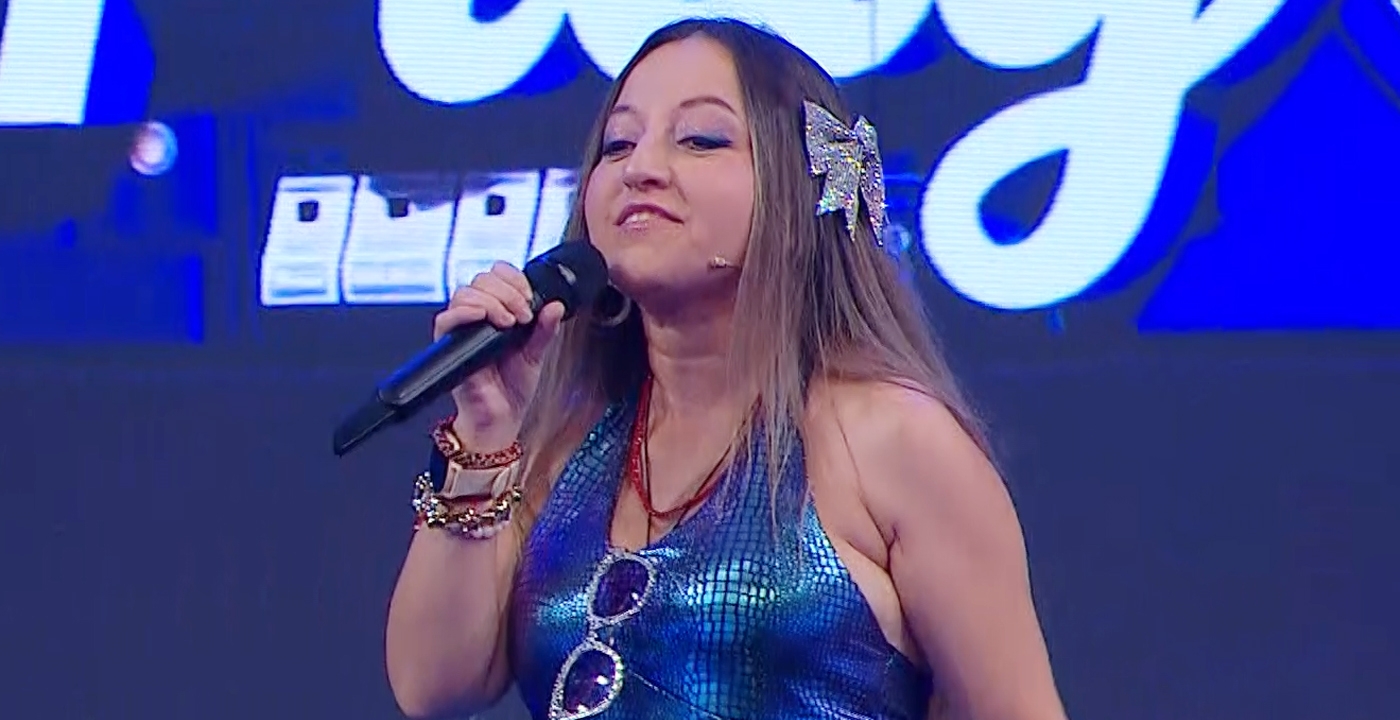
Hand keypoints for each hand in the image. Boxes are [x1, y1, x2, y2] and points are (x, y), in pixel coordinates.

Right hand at [432, 261, 565, 450]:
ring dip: (491, 301)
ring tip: (509, 322)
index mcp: (497, 311)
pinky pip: (445, 318)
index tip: (529, 296)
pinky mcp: (449, 345)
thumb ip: (545, 329)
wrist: (500, 417)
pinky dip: (465, 311)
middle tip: (522, 315)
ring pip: (464, 293)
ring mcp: (462, 329)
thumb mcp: (536, 353)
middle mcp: (477, 316)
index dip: (512, 277)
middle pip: (481, 279)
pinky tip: (484, 318)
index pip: (496, 275)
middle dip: (507, 291)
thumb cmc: (513, 387)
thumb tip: (556, 305)